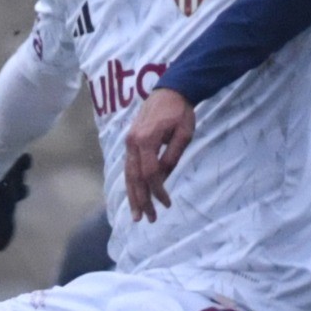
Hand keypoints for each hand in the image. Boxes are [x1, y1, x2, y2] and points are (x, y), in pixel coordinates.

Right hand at [0, 154, 33, 250]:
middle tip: (23, 184)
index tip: (18, 199)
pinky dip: (16, 157)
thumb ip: (3, 229)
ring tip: (25, 166)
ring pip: (4, 168)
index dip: (8, 202)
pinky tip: (24, 156)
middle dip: (12, 185)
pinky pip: (7, 153)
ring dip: (15, 170)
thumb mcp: (2, 212)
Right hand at [124, 88, 195, 222]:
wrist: (169, 90)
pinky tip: (134, 196)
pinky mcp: (130, 142)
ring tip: (137, 215)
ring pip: (128, 175)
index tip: (167, 203)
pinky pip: (128, 167)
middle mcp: (132, 142)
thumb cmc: (180, 112)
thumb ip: (172, 156)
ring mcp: (129, 142)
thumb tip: (163, 178)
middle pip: (134, 178)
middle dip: (141, 201)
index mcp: (146, 140)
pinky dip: (131, 184)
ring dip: (132, 196)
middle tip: (148, 219)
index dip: (157, 191)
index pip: (150, 173)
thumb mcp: (183, 134)